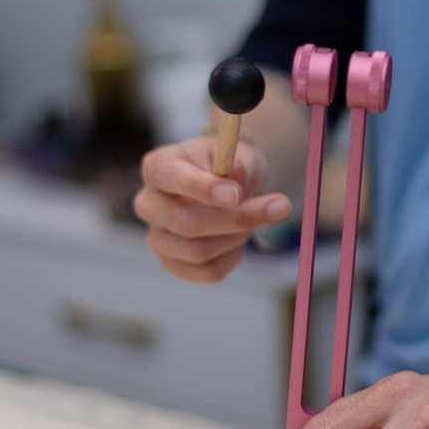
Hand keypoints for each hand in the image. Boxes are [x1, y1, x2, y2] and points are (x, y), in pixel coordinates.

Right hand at [133, 135, 292, 283]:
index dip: (201, 188)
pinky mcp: (172, 264)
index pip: (168, 177)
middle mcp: (148, 203)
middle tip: (279, 206)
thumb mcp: (241, 156)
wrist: (229, 189)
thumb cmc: (231, 168)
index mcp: (158, 167)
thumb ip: (240, 165)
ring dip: (238, 236)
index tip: (236, 195)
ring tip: (254, 220)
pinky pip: (207, 272)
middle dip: (237, 218)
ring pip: (198, 251)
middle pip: (185, 222)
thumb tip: (236, 178)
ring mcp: (157, 237)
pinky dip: (233, 257)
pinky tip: (238, 240)